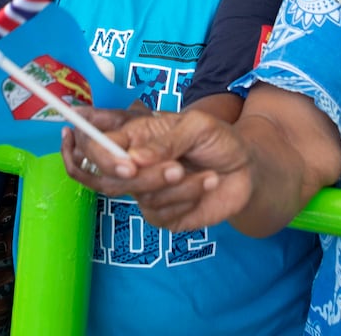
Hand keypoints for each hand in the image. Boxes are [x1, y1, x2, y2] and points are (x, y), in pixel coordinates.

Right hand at [65, 107, 256, 232]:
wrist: (246, 167)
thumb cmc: (218, 139)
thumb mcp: (197, 127)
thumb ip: (165, 141)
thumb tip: (132, 158)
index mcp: (134, 136)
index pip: (94, 144)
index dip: (97, 156)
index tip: (127, 165)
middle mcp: (133, 164)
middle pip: (109, 179)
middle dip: (146, 177)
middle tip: (177, 169)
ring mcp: (145, 191)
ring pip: (141, 197)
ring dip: (178, 188)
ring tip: (208, 174)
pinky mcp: (161, 215)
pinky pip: (160, 214)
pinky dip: (187, 200)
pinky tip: (206, 185)